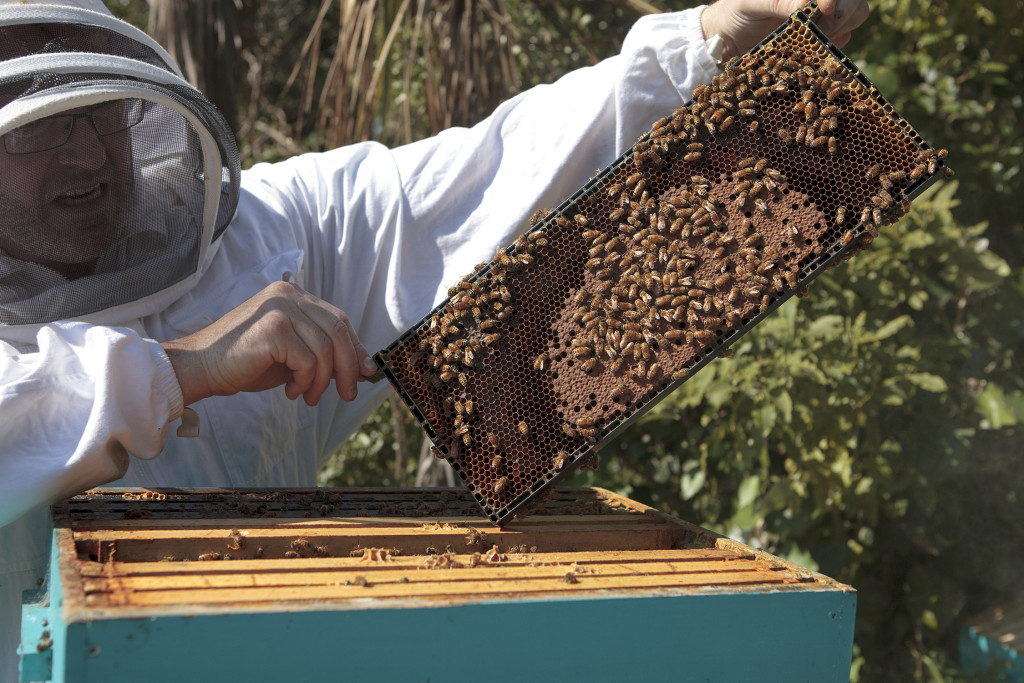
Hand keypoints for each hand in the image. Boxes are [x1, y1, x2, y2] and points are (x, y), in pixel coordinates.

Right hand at [161, 281, 377, 406]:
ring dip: (323, 381)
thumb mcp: (292, 354)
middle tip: (348, 394)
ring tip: (307, 397)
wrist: (201, 368)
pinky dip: (306, 381)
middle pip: (339, 330)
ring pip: (326, 349)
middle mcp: (289, 294)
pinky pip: (308, 360)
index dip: (356, 348)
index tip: (365, 374)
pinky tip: (291, 391)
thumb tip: (364, 368)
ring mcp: (281, 308)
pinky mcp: (274, 327)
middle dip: (349, 367)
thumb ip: (323, 353)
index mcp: (294, 295)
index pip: (339, 320)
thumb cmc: (245, 362)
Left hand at [701, 0, 869, 62]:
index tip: (825, 8)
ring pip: (856, 17)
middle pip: (855, 2)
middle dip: (842, 14)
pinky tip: (816, 51)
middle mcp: (820, 1)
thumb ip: (777, 2)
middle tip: (820, 29)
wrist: (727, 38)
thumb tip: (804, 6)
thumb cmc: (737, 12)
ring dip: (841, 29)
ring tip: (815, 39)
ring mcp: (825, 18)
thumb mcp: (752, 4)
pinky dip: (834, 46)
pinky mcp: (821, 40)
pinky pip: (841, 41)